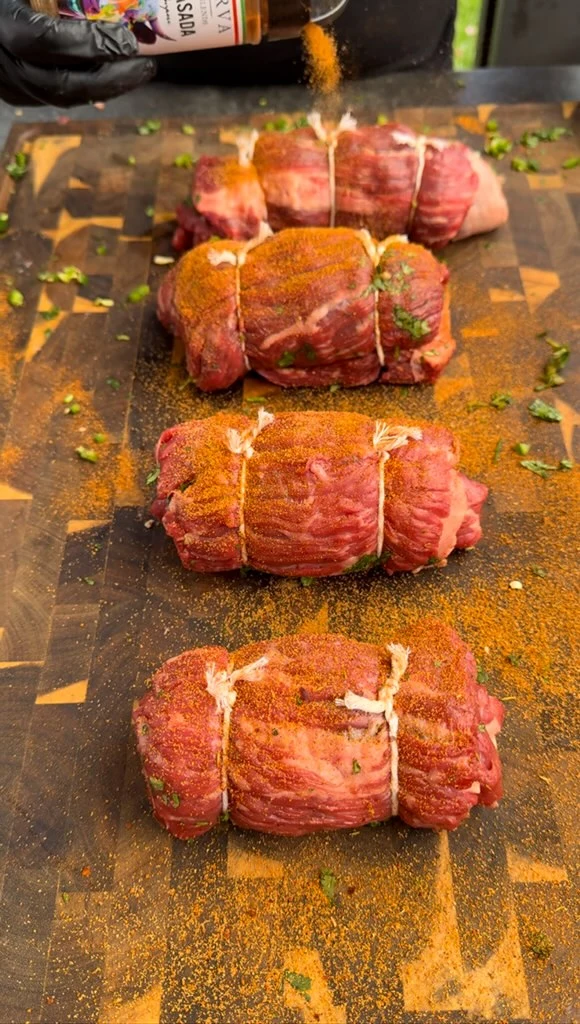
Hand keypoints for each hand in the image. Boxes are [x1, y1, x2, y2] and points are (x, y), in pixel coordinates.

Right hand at [0, 0, 155, 106]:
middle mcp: (5, 64)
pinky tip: (113, 80)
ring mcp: (10, 84)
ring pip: (62, 97)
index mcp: (4, 26)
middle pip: (63, 83)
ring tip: (137, 74)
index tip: (127, 40)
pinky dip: (88, 91)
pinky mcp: (17, 94)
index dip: (92, 43)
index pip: (50, 40)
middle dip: (111, 79)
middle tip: (146, 67)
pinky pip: (56, 99)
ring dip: (105, 89)